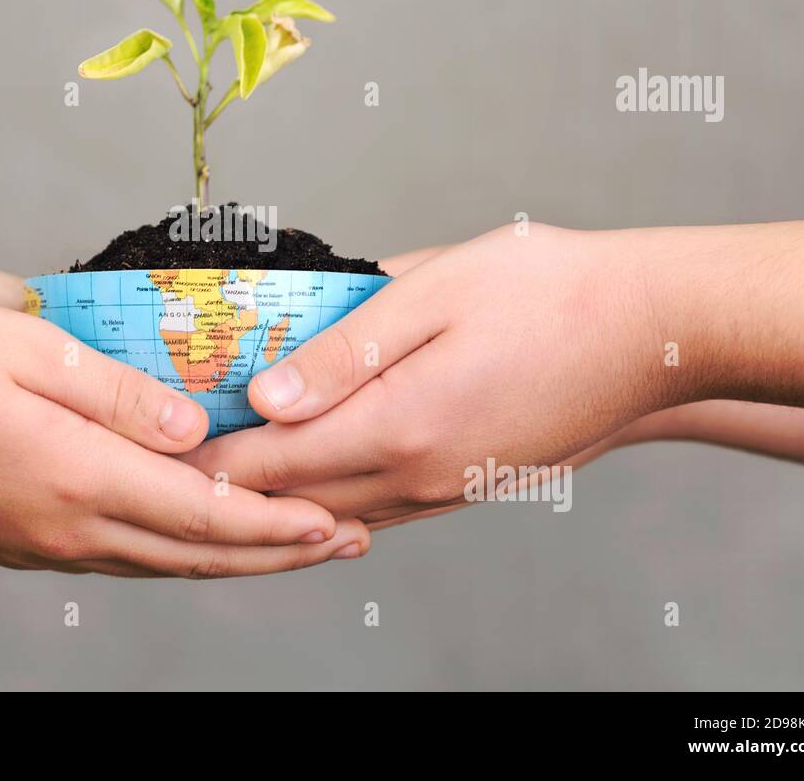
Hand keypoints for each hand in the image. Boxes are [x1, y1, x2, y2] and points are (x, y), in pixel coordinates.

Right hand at [0, 301, 368, 576]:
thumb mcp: (29, 348)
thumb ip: (121, 392)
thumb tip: (194, 429)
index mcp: (76, 474)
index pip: (203, 512)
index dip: (276, 521)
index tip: (335, 520)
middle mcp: (66, 525)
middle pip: (194, 554)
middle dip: (277, 551)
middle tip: (343, 543)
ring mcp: (40, 542)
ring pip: (158, 564)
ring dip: (232, 559)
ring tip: (289, 547)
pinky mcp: (19, 541)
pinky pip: (116, 558)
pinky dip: (173, 555)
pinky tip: (192, 540)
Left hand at [182, 223, 667, 524]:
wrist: (654, 335)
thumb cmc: (547, 290)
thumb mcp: (435, 292)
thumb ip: (344, 348)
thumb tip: (266, 394)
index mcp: (399, 424)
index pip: (269, 463)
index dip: (202, 458)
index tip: (149, 444)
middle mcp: (417, 475)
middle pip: (290, 500)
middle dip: (222, 483)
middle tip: (163, 456)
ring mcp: (446, 490)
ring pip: (331, 514)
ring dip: (270, 497)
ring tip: (217, 468)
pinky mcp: (467, 486)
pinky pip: (376, 509)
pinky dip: (325, 498)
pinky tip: (304, 477)